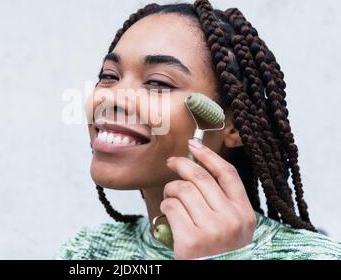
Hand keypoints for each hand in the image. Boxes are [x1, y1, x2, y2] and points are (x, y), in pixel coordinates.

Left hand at [161, 140, 256, 259]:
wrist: (216, 274)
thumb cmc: (219, 249)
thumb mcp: (233, 225)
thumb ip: (223, 201)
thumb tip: (196, 167)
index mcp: (245, 213)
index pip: (227, 174)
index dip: (209, 155)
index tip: (194, 144)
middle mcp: (231, 219)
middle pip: (200, 177)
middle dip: (181, 164)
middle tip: (171, 162)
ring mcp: (212, 230)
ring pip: (182, 190)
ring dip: (170, 190)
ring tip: (171, 197)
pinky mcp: (191, 240)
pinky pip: (171, 207)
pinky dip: (165, 205)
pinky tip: (168, 214)